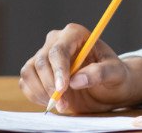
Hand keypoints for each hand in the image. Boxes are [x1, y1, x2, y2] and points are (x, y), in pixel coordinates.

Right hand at [17, 23, 141, 113]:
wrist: (108, 87)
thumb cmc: (114, 75)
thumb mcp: (115, 74)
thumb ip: (99, 73)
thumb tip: (77, 80)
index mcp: (75, 34)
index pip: (58, 50)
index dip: (58, 70)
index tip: (62, 90)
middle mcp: (56, 41)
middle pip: (41, 61)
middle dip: (51, 86)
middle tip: (64, 105)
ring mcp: (44, 55)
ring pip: (29, 71)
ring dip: (42, 92)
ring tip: (61, 105)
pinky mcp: (37, 71)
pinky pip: (26, 82)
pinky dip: (35, 95)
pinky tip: (52, 102)